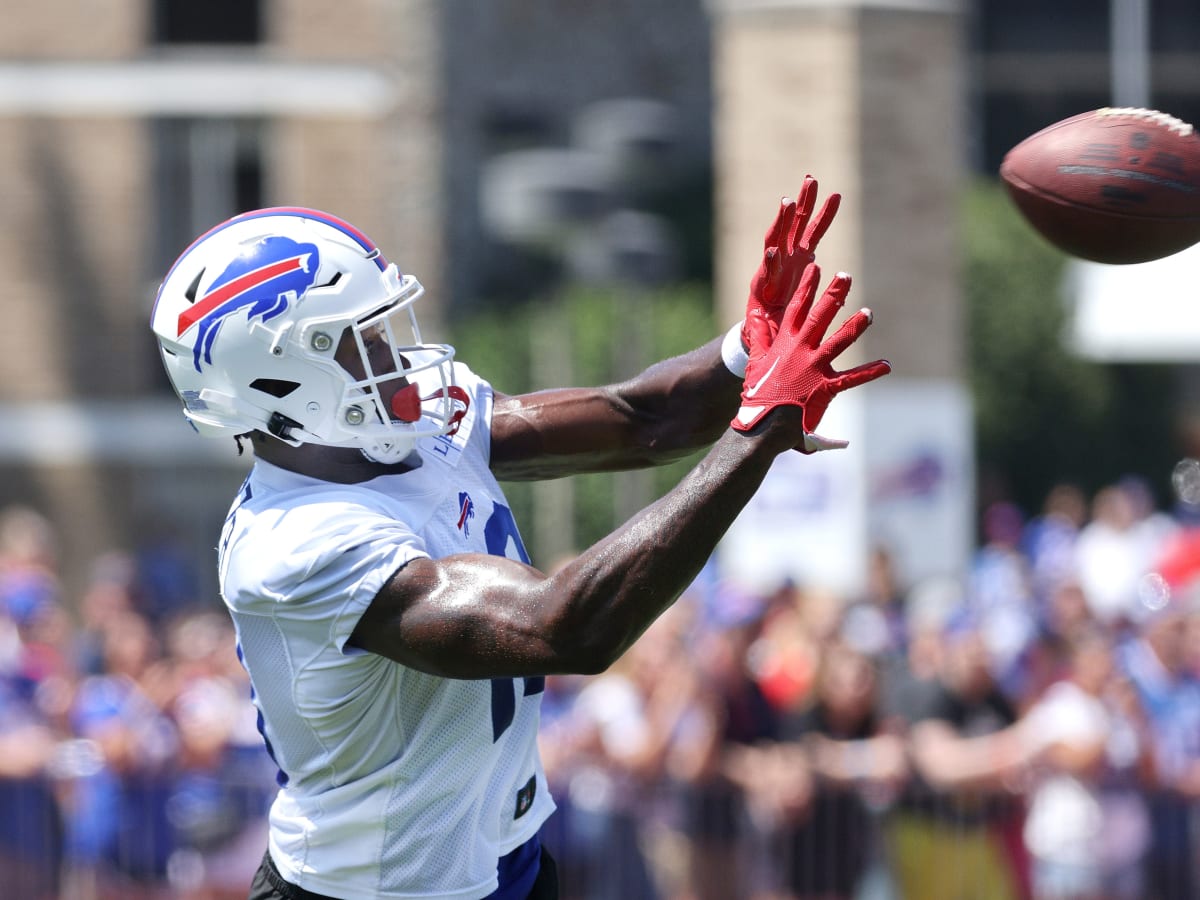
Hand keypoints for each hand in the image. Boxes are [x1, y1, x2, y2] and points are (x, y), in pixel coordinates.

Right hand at [732, 264, 889, 450]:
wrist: (766, 423)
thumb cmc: (759, 393)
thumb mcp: (755, 361)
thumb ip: (759, 337)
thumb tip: (755, 316)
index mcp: (785, 343)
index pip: (797, 308)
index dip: (807, 287)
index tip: (815, 268)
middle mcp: (801, 350)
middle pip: (820, 317)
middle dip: (833, 295)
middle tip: (845, 276)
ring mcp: (815, 367)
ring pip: (839, 341)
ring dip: (855, 326)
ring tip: (869, 313)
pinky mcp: (826, 387)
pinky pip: (852, 378)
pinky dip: (870, 371)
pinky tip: (886, 365)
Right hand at [742, 176, 840, 359]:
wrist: (767, 336)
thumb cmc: (789, 316)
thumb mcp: (813, 298)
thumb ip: (827, 292)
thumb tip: (844, 285)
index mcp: (799, 260)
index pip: (813, 231)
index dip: (824, 214)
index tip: (837, 195)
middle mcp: (785, 259)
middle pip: (794, 225)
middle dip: (803, 203)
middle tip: (811, 180)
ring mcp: (772, 270)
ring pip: (776, 239)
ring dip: (781, 222)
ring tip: (787, 202)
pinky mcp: (760, 286)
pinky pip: (766, 271)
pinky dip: (769, 260)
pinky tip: (773, 250)